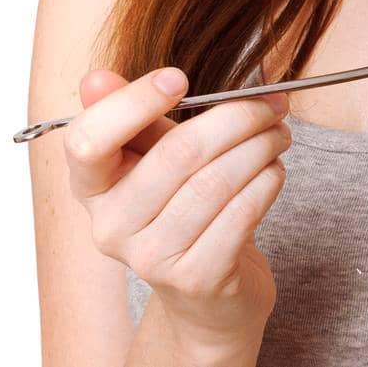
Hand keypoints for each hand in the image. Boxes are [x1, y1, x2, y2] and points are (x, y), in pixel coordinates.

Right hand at [65, 67, 291, 352]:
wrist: (207, 292)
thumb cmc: (184, 207)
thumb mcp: (156, 157)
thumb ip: (137, 117)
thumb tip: (96, 77)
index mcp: (92, 188)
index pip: (88, 141)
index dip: (133, 103)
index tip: (178, 78)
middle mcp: (110, 227)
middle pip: (177, 154)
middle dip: (237, 118)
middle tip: (272, 104)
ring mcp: (151, 258)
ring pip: (217, 181)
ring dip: (261, 146)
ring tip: (280, 134)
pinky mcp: (197, 277)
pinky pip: (243, 211)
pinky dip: (268, 180)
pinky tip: (274, 170)